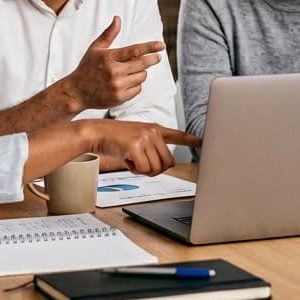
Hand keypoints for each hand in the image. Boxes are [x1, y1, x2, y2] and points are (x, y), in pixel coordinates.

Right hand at [64, 17, 163, 110]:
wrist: (76, 92)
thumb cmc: (87, 68)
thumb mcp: (95, 49)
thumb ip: (108, 34)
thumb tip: (118, 18)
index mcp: (108, 57)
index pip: (134, 51)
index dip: (149, 47)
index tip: (161, 45)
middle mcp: (113, 72)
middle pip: (142, 64)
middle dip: (152, 59)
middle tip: (157, 57)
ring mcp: (117, 86)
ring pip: (141, 76)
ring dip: (141, 72)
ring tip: (132, 71)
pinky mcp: (120, 98)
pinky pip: (138, 89)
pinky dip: (136, 84)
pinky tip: (126, 82)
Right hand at [84, 121, 200, 175]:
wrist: (95, 132)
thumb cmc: (114, 139)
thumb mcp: (136, 138)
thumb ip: (151, 149)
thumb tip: (163, 166)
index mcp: (155, 129)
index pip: (178, 134)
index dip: (192, 140)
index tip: (204, 142)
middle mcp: (153, 131)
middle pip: (168, 162)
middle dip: (155, 169)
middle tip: (140, 165)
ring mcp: (145, 137)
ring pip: (156, 168)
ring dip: (143, 170)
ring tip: (131, 160)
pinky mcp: (135, 146)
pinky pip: (144, 169)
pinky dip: (135, 170)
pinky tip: (126, 160)